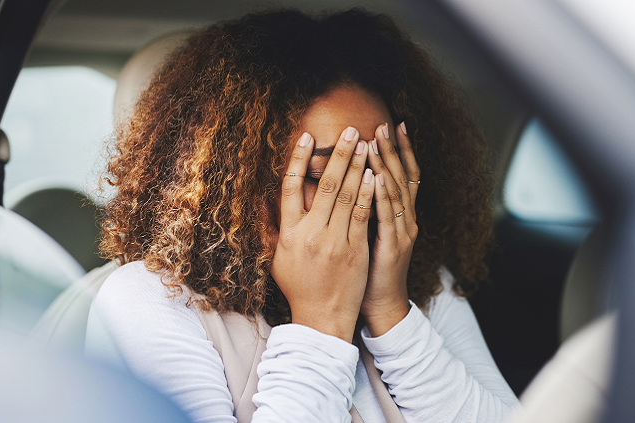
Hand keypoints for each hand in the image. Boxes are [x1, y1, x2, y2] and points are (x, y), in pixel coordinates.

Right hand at [271, 128, 375, 341]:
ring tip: (365, 143)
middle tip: (349, 130)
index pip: (289, 188)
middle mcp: (310, 233)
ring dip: (357, 167)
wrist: (322, 318)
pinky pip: (363, 215)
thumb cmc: (298, 286)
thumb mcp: (278, 257)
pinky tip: (374, 174)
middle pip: (324, 185)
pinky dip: (368, 193)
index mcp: (289, 233)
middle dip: (338, 154)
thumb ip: (271, 227)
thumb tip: (261, 200)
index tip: (305, 137)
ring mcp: (335, 241)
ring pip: (347, 196)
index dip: (297, 160)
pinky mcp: (356, 250)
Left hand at [362, 122, 420, 336]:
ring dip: (387, 165)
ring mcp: (403, 232)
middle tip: (385, 124)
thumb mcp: (368, 234)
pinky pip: (388, 216)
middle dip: (394, 149)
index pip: (404, 174)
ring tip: (378, 141)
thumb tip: (348, 185)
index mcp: (400, 215)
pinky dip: (383, 195)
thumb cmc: (369, 270)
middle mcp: (406, 219)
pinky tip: (377, 177)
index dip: (400, 150)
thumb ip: (363, 209)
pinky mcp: (394, 246)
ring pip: (398, 192)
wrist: (381, 304)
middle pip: (404, 176)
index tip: (392, 125)